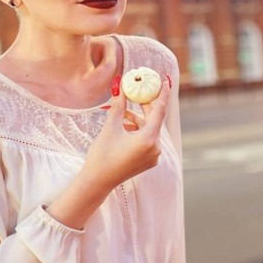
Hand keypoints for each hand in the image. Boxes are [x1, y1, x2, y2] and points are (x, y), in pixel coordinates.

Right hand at [82, 76, 171, 192]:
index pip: (160, 111)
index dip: (162, 94)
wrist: (97, 181)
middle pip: (154, 120)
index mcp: (148, 139)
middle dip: (145, 105)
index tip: (165, 80)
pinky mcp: (148, 161)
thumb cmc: (102, 155)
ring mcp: (153, 156)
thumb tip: (120, 86)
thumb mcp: (110, 127)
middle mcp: (155, 148)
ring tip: (121, 112)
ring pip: (149, 129)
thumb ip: (119, 106)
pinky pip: (147, 139)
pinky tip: (123, 126)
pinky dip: (137, 130)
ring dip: (137, 119)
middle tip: (138, 91)